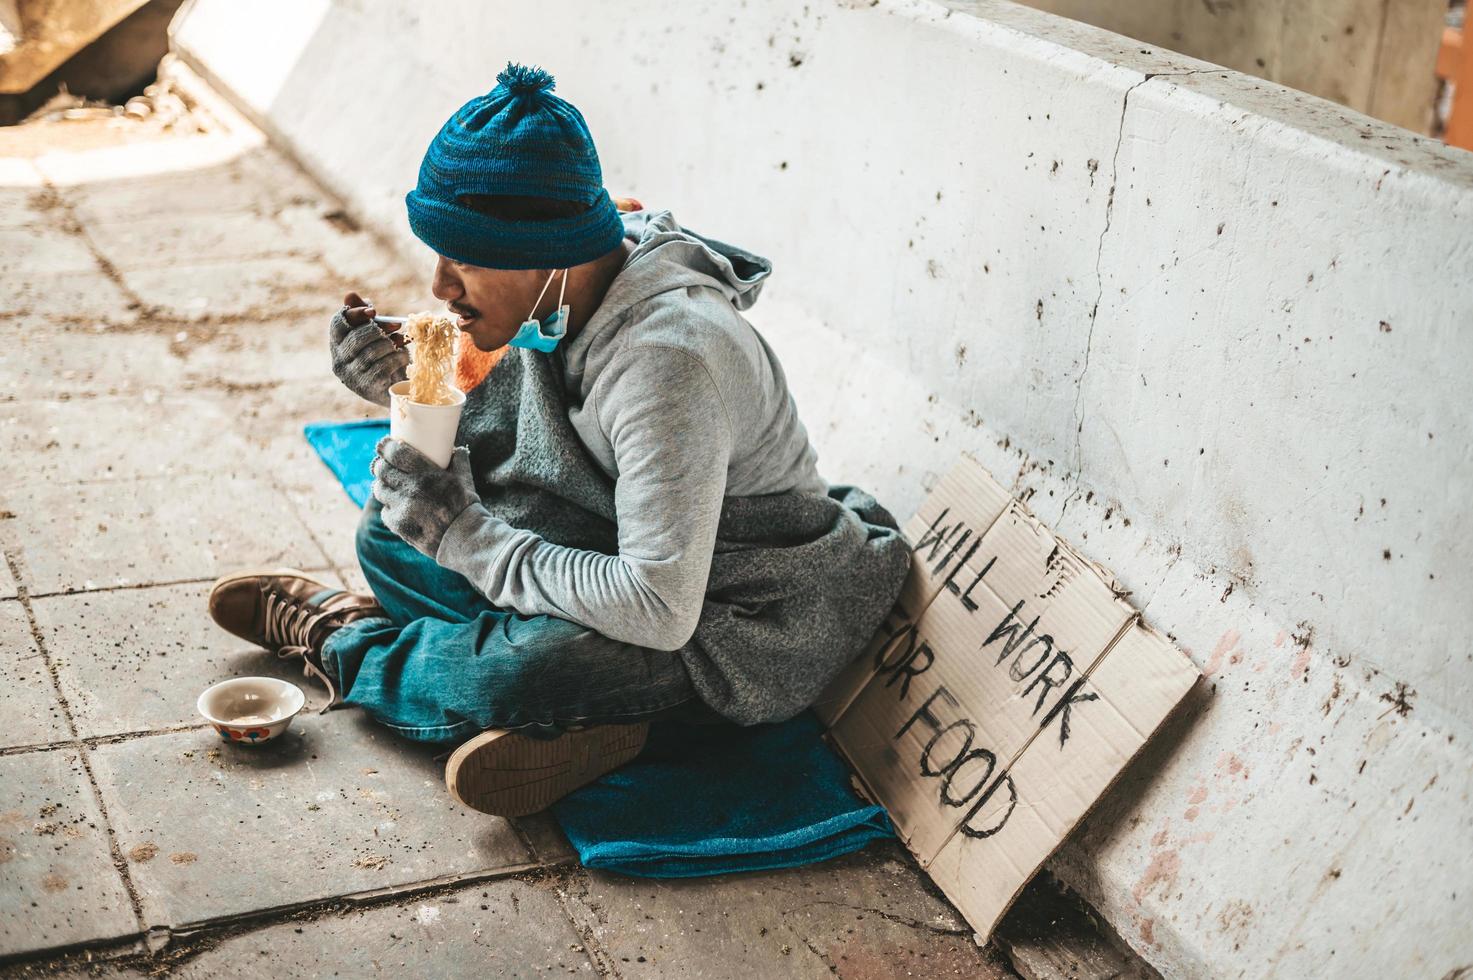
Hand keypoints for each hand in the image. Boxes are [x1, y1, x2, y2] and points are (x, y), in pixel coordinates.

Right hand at [331, 291, 409, 406]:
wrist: (398, 387)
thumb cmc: (384, 354)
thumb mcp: (375, 332)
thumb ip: (363, 313)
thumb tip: (350, 295)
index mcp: (337, 344)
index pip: (338, 324)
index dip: (355, 314)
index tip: (374, 311)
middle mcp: (339, 361)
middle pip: (356, 338)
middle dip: (379, 329)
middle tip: (396, 325)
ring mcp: (352, 376)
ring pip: (370, 353)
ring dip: (390, 344)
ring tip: (401, 341)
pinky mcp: (367, 387)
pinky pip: (383, 367)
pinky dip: (396, 358)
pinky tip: (403, 355)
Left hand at [371, 437, 480, 557]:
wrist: (465, 538)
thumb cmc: (466, 506)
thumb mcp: (465, 478)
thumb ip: (458, 460)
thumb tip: (455, 449)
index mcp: (427, 474)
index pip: (396, 453)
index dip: (386, 447)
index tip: (384, 445)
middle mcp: (411, 489)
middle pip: (382, 470)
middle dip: (381, 465)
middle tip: (384, 466)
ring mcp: (403, 508)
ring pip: (380, 490)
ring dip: (383, 486)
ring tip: (390, 486)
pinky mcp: (398, 525)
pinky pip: (385, 511)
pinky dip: (390, 508)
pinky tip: (398, 507)